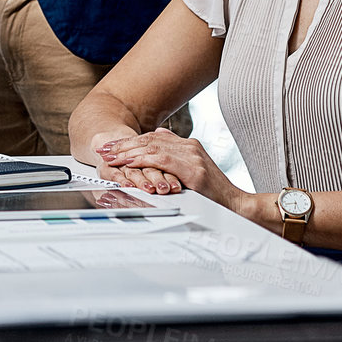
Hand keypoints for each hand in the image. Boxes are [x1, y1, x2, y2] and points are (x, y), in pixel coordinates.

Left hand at [99, 128, 248, 209]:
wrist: (236, 205)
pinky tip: (129, 163)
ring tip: (111, 156)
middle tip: (104, 149)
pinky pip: (162, 160)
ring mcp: (193, 156)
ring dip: (128, 152)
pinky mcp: (194, 170)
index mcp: (189, 145)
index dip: (130, 140)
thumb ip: (175, 157)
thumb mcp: (191, 171)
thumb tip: (157, 140)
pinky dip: (143, 160)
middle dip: (123, 144)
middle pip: (149, 139)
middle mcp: (190, 146)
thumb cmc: (213, 193)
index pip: (153, 136)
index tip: (112, 146)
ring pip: (152, 147)